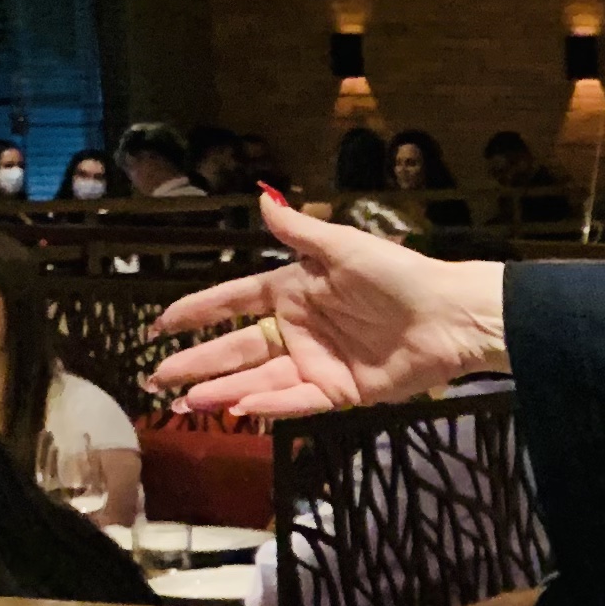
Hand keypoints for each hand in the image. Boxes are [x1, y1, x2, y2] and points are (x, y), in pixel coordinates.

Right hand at [147, 190, 506, 418]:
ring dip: (222, 390)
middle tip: (155, 377)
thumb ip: (301, 232)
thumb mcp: (345, 248)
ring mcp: (318, 363)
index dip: (198, 312)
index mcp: (294, 291)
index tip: (160, 324)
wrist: (448, 316)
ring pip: (259, 379)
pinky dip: (269, 404)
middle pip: (238, 348)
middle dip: (196, 363)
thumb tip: (262, 198)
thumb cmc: (399, 275)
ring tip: (185, 401)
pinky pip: (297, 400)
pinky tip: (238, 407)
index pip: (234, 301)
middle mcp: (299, 329)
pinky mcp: (341, 392)